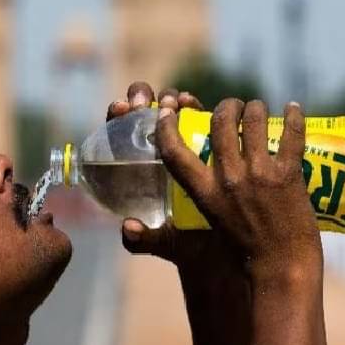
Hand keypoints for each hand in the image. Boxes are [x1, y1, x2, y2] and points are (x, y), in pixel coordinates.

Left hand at [107, 82, 227, 274]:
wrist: (228, 246)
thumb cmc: (190, 244)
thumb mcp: (167, 243)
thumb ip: (145, 239)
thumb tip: (128, 228)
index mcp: (137, 171)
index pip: (118, 137)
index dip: (116, 118)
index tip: (120, 110)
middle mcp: (156, 151)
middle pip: (141, 114)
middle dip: (140, 98)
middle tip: (143, 104)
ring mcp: (182, 142)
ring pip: (168, 109)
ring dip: (167, 99)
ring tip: (172, 101)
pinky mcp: (206, 140)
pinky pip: (195, 116)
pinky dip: (190, 105)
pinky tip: (190, 102)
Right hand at [154, 97, 322, 283]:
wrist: (281, 268)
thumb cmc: (242, 254)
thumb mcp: (206, 227)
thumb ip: (189, 209)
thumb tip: (148, 212)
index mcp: (205, 193)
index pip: (174, 152)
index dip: (167, 127)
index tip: (168, 112)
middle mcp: (229, 179)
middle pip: (220, 122)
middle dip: (226, 106)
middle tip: (234, 108)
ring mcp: (260, 174)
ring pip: (254, 119)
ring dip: (256, 108)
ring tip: (259, 109)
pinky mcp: (289, 174)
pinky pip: (291, 133)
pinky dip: (293, 116)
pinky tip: (292, 108)